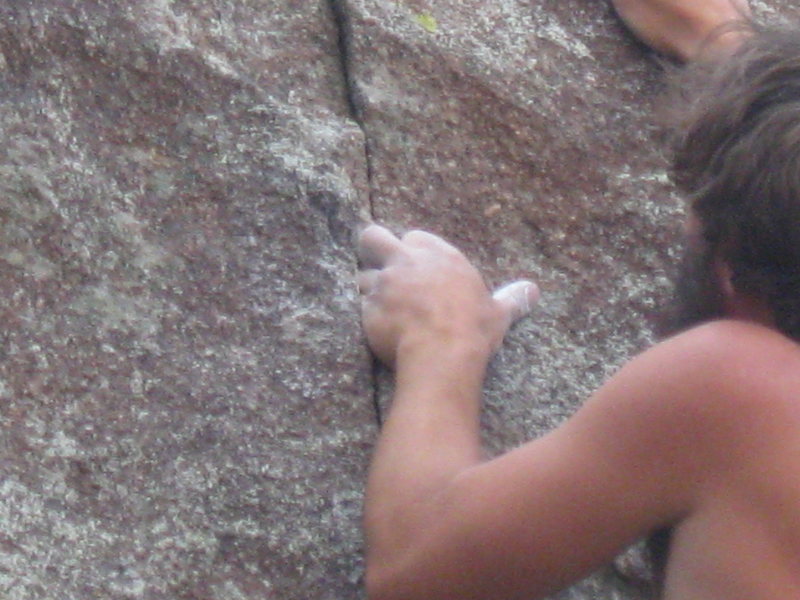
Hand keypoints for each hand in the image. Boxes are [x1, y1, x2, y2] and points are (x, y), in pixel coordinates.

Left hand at [357, 224, 539, 366]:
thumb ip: (512, 298)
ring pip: (361, 276)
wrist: (443, 353)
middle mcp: (406, 262)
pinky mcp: (368, 307)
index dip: (411, 251)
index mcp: (439, 256)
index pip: (415, 237)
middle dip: (372, 249)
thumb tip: (533, 291)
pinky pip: (358, 305)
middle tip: (379, 268)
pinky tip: (377, 327)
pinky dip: (365, 314)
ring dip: (367, 290)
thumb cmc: (473, 330)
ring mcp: (384, 283)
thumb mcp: (498, 312)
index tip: (416, 267)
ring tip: (380, 309)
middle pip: (372, 238)